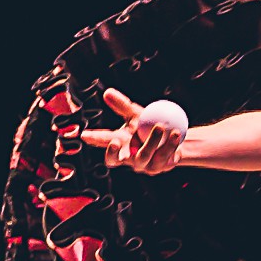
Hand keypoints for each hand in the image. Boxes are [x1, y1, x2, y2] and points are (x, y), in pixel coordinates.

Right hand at [70, 87, 187, 174]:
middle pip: (116, 160)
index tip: (85, 135)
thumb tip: (107, 92)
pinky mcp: (159, 168)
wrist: (173, 138)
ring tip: (161, 126)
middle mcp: (128, 158)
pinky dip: (170, 145)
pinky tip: (176, 134)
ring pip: (144, 156)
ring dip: (152, 141)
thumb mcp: (135, 114)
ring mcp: (143, 165)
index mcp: (119, 144)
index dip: (94, 140)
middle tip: (116, 141)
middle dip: (114, 153)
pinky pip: (164, 157)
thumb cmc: (148, 125)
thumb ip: (122, 106)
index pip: (103, 142)